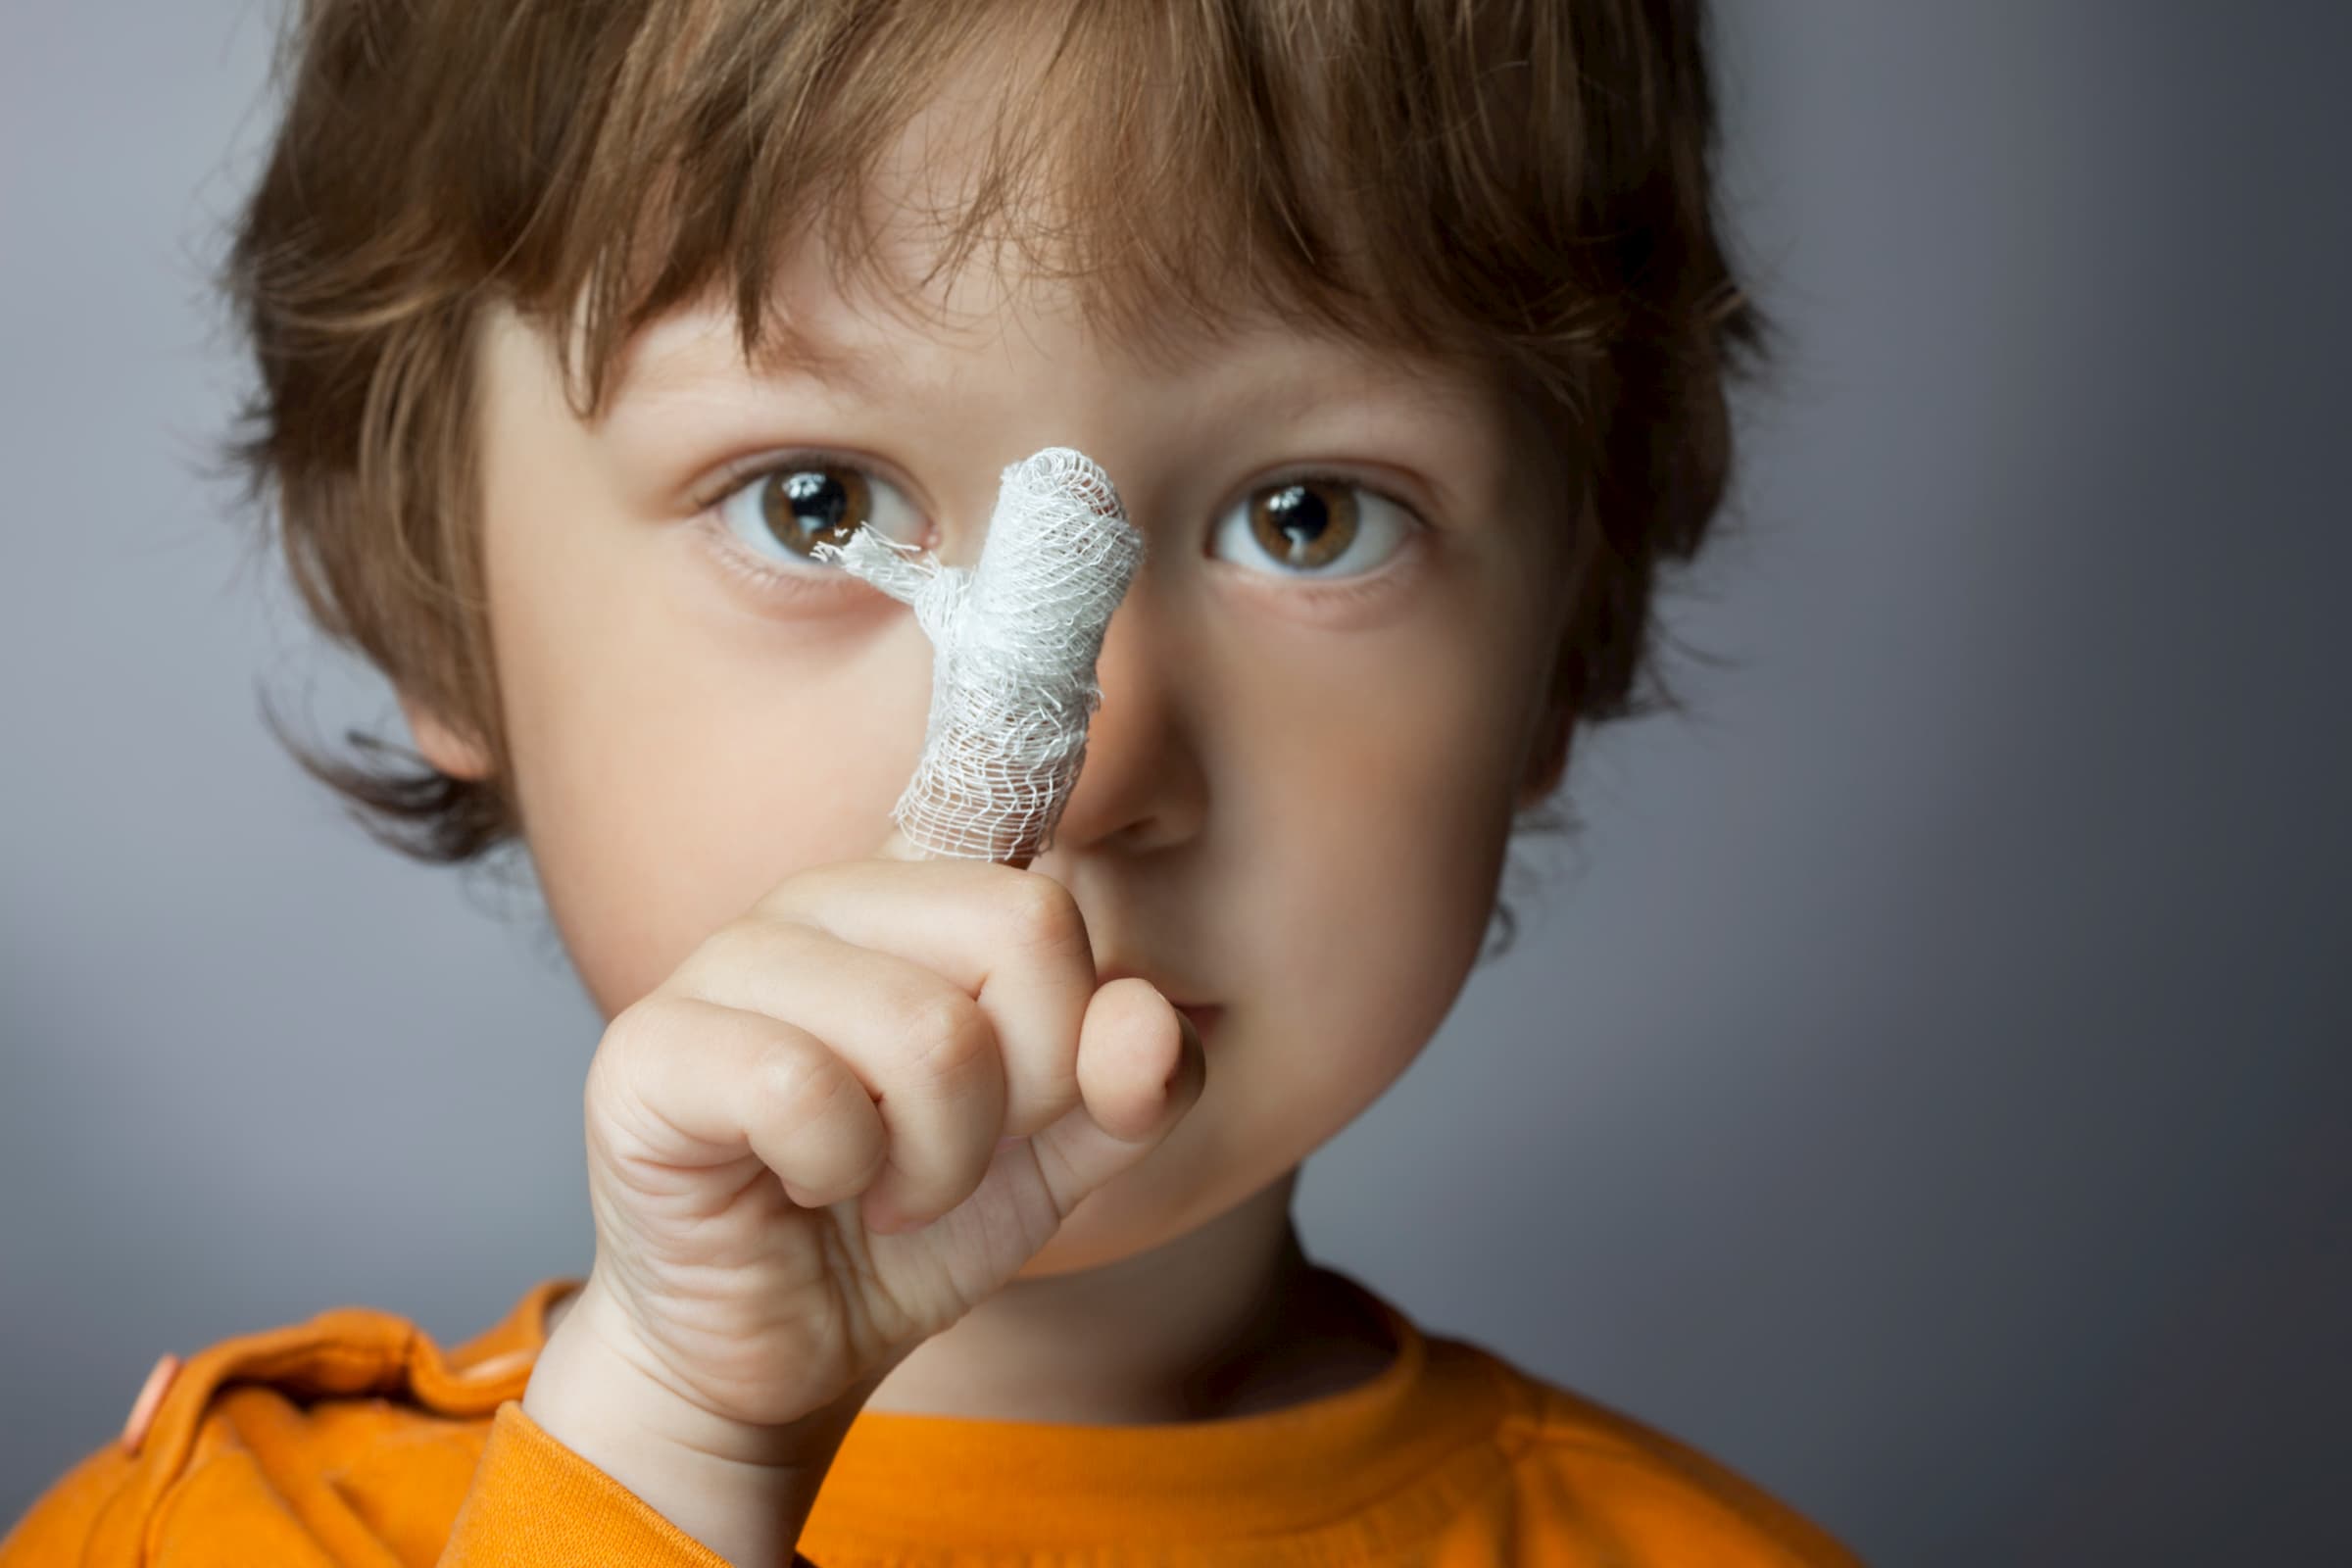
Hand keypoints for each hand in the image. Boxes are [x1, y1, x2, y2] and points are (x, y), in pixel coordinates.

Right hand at [518, 824, 1205, 1561]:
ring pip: (928, 1026)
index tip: (1031, 1102)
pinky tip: (800, 1185)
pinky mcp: (649, 1043)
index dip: (1078, 1014)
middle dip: (1024, 1094)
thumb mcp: (1061, 1163)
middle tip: (950, 1157)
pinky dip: (834, 1172)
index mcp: (927, 892)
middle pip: (1026, 926)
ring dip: (935, 1159)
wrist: (780, 1353)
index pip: (1056, 878)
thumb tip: (1148, 1017)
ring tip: (881, 1186)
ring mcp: (729, 953)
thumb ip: (1139, 1086)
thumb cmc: (907, 1227)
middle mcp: (829, 894)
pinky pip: (803, 1087)